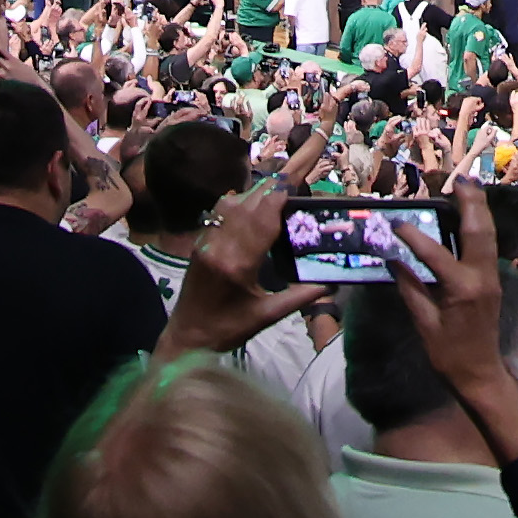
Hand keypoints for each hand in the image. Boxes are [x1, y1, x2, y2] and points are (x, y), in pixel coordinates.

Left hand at [158, 179, 332, 361]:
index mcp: (239, 264)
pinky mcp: (199, 243)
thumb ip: (299, 297)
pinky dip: (237, 203)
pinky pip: (219, 213)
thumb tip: (330, 284)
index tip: (294, 186)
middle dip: (269, 190)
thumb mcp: (267, 316)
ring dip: (252, 194)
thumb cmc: (228, 329)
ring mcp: (206, 242)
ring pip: (230, 205)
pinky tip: (250, 205)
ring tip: (273, 192)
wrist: (187, 336)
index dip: (277, 198)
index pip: (262, 219)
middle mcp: (220, 247)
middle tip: (290, 181)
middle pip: (247, 206)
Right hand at [397, 185, 517, 444]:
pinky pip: (489, 247)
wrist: (481, 375)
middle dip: (470, 203)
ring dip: (479, 210)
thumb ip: (410, 289)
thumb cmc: (449, 355)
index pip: (435, 254)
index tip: (396, 223)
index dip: (413, 237)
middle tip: (457, 180)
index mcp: (462, 289)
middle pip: (478, 231)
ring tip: (467, 188)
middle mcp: (482, 277)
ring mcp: (491, 278)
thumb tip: (393, 261)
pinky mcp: (493, 282)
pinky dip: (480, 227)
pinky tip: (470, 218)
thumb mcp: (424, 324)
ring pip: (488, 235)